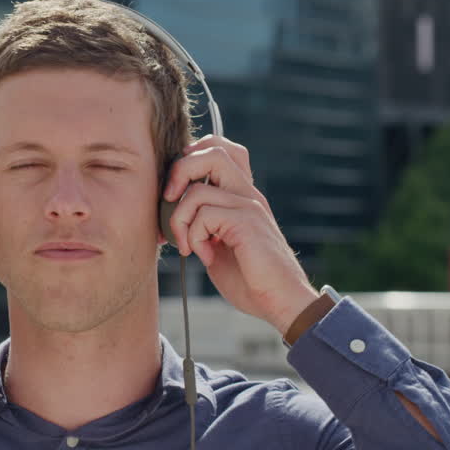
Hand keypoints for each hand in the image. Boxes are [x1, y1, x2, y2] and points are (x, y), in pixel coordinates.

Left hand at [162, 135, 317, 334]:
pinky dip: (193, 237)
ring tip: (185, 245)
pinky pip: (204, 215)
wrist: (280, 301)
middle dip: (179, 171)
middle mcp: (247, 193)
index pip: (219, 148)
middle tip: (169, 201)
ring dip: (179, 219)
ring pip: (198, 187)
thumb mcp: (218, 244)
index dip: (190, 157)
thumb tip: (169, 210)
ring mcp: (248, 205)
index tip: (175, 191)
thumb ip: (202, 223)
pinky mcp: (246, 222)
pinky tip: (204, 256)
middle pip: (212, 148)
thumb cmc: (250, 278)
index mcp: (241, 194)